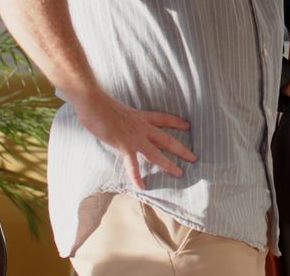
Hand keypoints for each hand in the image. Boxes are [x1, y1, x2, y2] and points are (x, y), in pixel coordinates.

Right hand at [74, 90, 197, 189]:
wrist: (95, 104)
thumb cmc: (101, 104)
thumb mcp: (118, 109)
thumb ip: (123, 118)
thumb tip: (117, 122)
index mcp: (141, 117)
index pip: (164, 118)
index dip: (177, 122)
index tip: (188, 126)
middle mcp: (142, 127)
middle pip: (167, 139)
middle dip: (181, 149)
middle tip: (194, 158)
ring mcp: (135, 138)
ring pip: (157, 154)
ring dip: (168, 164)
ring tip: (179, 173)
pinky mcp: (125, 146)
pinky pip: (133, 165)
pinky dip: (137, 177)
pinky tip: (142, 186)